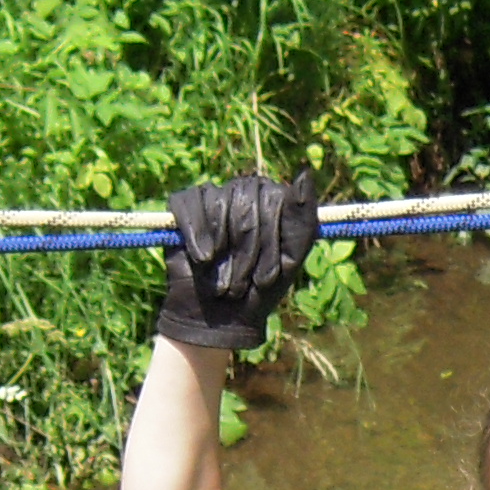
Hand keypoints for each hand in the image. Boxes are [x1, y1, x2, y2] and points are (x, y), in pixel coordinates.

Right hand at [158, 169, 321, 349]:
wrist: (220, 316)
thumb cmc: (260, 288)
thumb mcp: (291, 257)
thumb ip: (303, 217)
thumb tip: (305, 172)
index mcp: (274, 200)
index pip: (274, 199)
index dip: (269, 240)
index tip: (267, 275)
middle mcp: (245, 192)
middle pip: (246, 200)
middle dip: (246, 247)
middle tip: (242, 281)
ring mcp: (214, 197)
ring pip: (218, 202)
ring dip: (223, 247)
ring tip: (223, 277)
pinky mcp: (185, 205)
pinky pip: (189, 202)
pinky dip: (196, 233)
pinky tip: (203, 258)